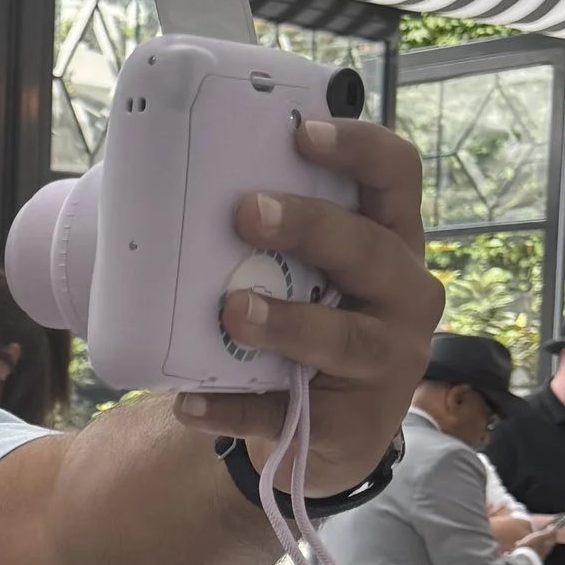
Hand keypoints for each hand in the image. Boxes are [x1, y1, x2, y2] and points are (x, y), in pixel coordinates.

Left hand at [171, 116, 441, 490]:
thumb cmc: (305, 324)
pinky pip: (290, 413)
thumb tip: (160, 186)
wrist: (318, 432)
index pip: (396, 176)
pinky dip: (235, 408)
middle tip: (245, 212)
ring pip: (343, 336)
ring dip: (285, 321)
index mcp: (390, 241)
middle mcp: (404, 295)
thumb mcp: (303, 274)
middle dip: (310, 226)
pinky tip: (189, 401)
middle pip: (370, 250)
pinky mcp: (356, 425)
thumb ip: (268, 235)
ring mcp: (388, 362)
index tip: (301, 133)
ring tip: (232, 310)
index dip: (358, 148)